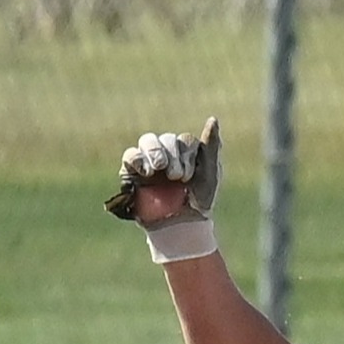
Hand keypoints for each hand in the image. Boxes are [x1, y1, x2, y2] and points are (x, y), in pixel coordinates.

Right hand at [103, 118, 223, 262]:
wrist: (182, 225)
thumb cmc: (199, 200)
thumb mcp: (210, 172)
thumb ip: (211, 146)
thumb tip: (213, 119)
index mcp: (185, 152)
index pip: (183, 140)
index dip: (186, 155)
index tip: (188, 177)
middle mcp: (167, 154)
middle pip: (165, 139)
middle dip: (171, 155)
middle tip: (175, 176)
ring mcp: (148, 162)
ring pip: (147, 141)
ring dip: (155, 152)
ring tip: (158, 169)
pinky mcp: (131, 173)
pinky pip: (130, 156)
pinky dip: (137, 159)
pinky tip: (146, 172)